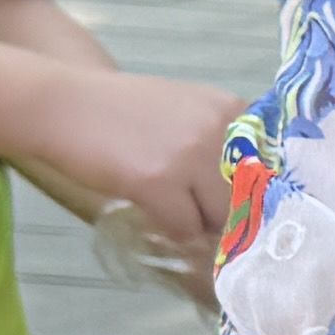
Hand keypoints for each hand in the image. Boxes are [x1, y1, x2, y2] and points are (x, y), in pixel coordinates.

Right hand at [3, 64, 241, 271]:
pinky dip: (171, 229)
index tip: (243, 211)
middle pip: (247, 200)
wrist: (65, 104)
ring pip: (218, 218)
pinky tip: (152, 210)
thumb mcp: (188, 111)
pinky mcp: (158, 181)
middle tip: (199, 215)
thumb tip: (253, 196)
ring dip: (199, 225)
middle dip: (226, 216)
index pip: (270, 170)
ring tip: (172, 208)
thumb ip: (222, 142)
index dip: (255, 196)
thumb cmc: (125, 111)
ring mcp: (190, 155)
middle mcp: (220, 130)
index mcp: (233, 111)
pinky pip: (184, 228)